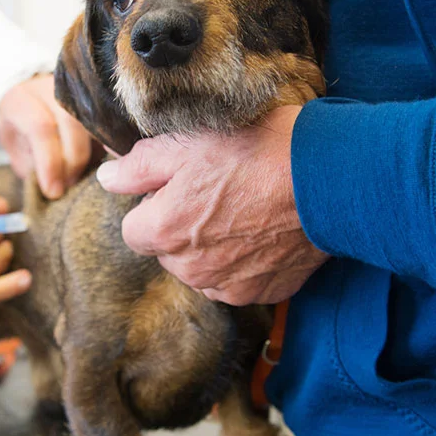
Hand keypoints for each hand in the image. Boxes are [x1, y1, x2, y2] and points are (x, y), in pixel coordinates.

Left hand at [0, 74, 98, 198]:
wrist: (30, 108)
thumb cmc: (21, 135)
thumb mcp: (17, 152)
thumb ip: (33, 167)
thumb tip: (56, 188)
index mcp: (21, 99)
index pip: (40, 128)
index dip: (49, 162)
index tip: (53, 191)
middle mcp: (50, 89)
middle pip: (71, 123)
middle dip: (73, 161)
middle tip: (69, 185)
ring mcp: (76, 90)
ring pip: (94, 121)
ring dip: (92, 155)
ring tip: (84, 178)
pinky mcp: (96, 98)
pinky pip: (108, 122)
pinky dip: (107, 147)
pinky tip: (101, 165)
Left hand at [95, 106, 327, 305]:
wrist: (329, 179)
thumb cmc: (256, 151)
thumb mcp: (186, 142)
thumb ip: (137, 166)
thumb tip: (106, 178)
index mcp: (164, 232)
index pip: (134, 229)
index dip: (154, 202)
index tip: (181, 183)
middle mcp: (192, 269)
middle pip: (168, 251)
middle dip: (181, 226)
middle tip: (217, 189)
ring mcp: (230, 285)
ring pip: (202, 269)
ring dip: (212, 247)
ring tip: (244, 207)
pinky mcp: (264, 292)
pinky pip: (238, 280)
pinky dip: (245, 261)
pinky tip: (264, 229)